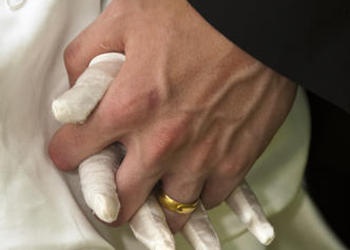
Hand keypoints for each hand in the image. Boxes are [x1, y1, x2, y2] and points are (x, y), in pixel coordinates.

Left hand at [49, 0, 295, 231]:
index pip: (74, 152)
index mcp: (130, 105)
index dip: (68, 150)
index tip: (75, 148)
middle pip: (121, 203)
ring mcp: (203, 157)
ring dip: (159, 199)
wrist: (259, 20)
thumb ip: (87, 56)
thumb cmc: (200, 14)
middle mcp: (164, 142)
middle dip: (110, 195)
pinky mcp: (237, 160)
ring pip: (170, 210)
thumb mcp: (125, 18)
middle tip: (116, 178)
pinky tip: (196, 169)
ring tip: (160, 178)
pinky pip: (210, 197)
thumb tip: (77, 88)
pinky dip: (199, 190)